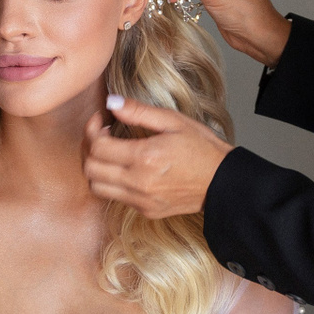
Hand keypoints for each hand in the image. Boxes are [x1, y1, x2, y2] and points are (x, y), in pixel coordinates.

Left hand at [83, 95, 233, 218]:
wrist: (224, 183)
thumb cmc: (202, 148)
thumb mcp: (174, 121)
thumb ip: (139, 112)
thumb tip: (111, 102)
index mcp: (145, 156)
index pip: (98, 147)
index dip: (92, 130)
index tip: (100, 120)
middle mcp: (139, 182)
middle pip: (91, 169)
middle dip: (89, 148)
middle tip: (101, 135)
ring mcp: (141, 200)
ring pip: (97, 187)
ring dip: (97, 169)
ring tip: (110, 154)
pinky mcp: (146, 210)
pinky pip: (116, 198)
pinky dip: (112, 183)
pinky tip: (126, 169)